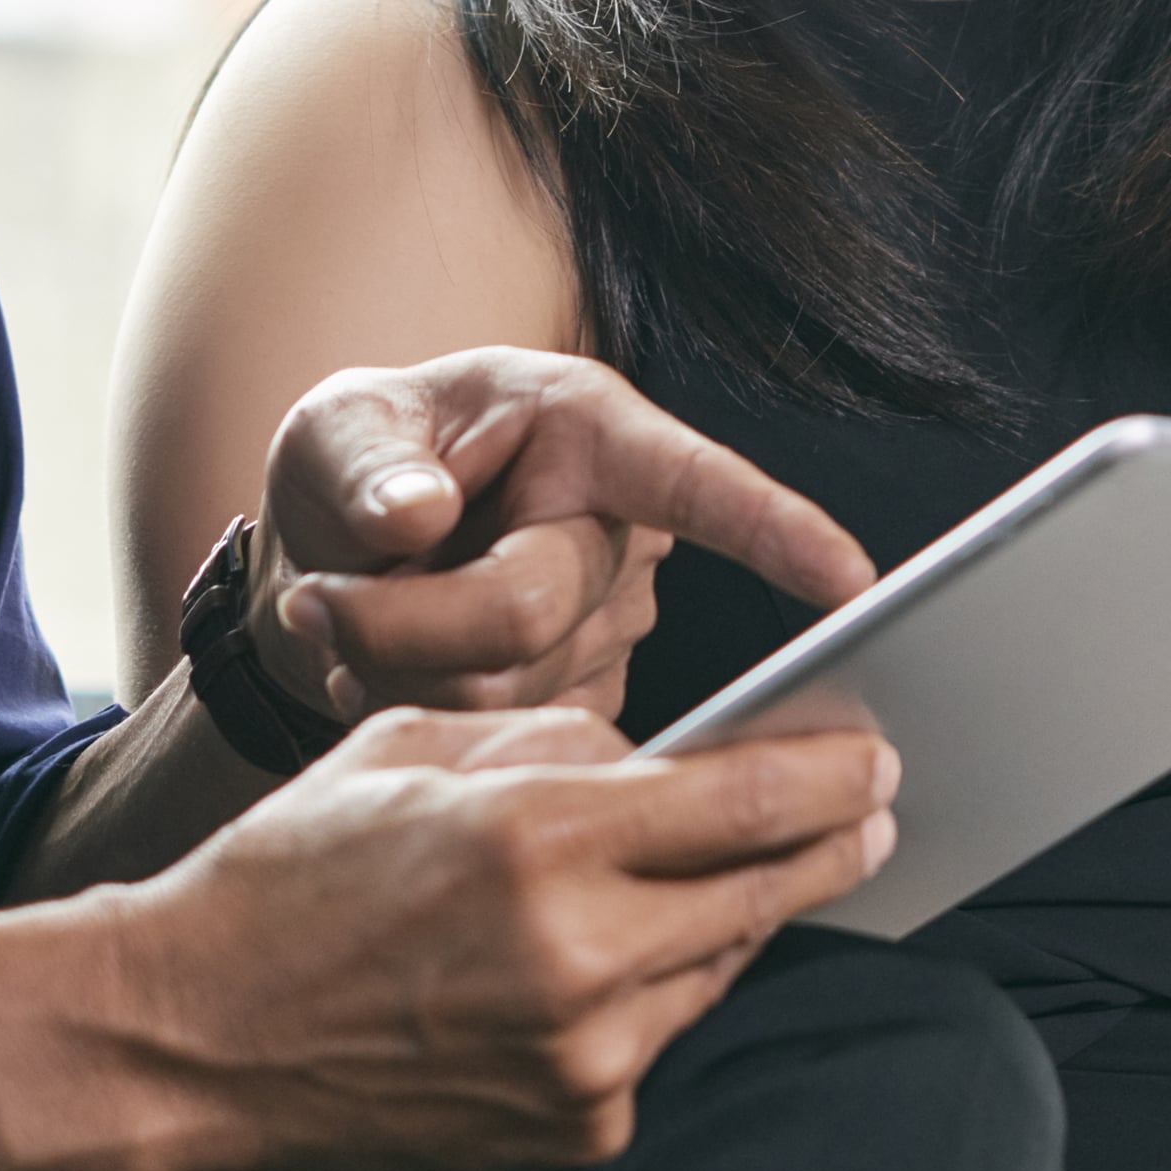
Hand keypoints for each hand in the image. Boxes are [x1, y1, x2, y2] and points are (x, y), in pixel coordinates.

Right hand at [109, 702, 900, 1170]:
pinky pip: (654, 1041)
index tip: (876, 755)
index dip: (833, 774)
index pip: (746, 800)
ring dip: (734, 917)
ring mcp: (582, 1057)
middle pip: (765, 890)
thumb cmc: (289, 877)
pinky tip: (612, 966)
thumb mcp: (414, 751)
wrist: (190, 1036)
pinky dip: (649, 997)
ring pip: (718, 966)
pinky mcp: (573, 1130)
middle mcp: (576, 954)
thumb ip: (556, 747)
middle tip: (869, 812)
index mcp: (535, 838)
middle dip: (831, 844)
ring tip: (740, 875)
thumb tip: (665, 756)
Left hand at [245, 349, 873, 724]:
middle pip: (530, 618)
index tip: (852, 582)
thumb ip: (368, 462)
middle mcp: (623, 533)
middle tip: (319, 600)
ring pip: (508, 694)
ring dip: (398, 668)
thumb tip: (417, 510)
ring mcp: (612, 628)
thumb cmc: (358, 465)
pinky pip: (502, 741)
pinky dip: (419, 710)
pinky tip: (391, 669)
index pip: (694, 484)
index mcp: (590, 434)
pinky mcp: (584, 702)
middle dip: (400, 621)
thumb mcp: (338, 429)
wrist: (335, 558)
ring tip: (355, 619)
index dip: (773, 531)